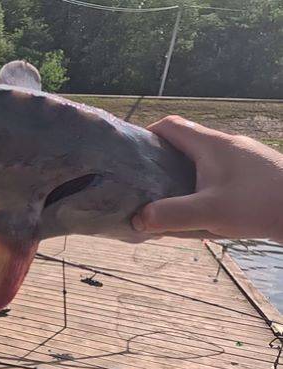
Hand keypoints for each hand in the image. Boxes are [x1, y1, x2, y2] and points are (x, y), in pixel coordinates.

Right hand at [132, 116, 282, 241]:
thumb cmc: (258, 205)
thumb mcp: (208, 213)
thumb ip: (169, 215)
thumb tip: (138, 219)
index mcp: (211, 145)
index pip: (170, 125)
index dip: (147, 136)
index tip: (134, 158)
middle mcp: (228, 144)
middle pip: (186, 142)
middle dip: (163, 161)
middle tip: (148, 184)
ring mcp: (246, 157)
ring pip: (205, 159)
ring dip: (186, 175)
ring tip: (175, 200)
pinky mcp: (258, 172)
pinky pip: (223, 171)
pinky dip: (207, 184)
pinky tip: (209, 208)